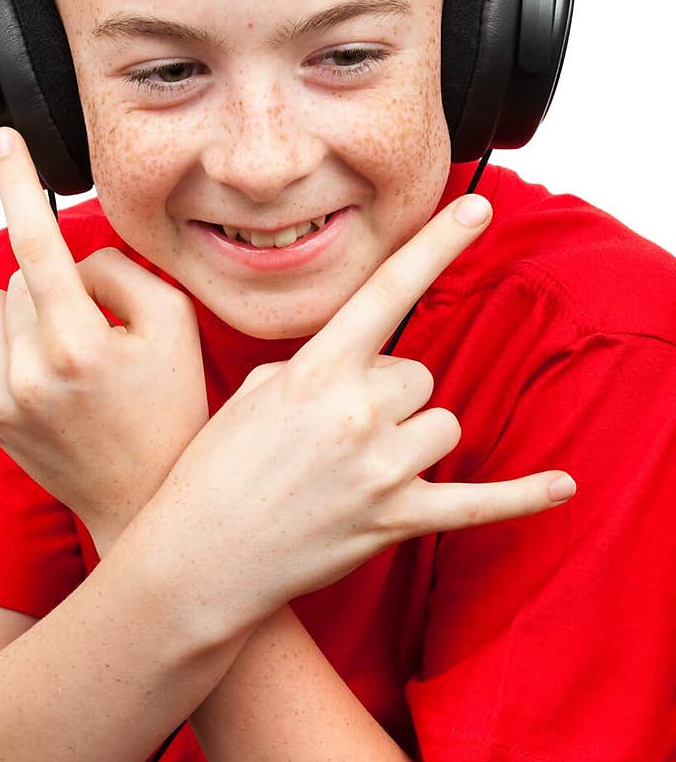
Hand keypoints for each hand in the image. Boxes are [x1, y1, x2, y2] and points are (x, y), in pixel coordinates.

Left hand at [0, 126, 208, 547]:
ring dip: (26, 306)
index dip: (17, 183)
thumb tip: (69, 259)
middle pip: (23, 275)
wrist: (147, 496)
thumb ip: (118, 272)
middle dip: (62, 285)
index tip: (2, 139)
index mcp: (77, 344)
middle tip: (106, 333)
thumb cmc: (171, 408)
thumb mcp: (175, 324)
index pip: (36, 241)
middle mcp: (27, 371)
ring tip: (73, 352)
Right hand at [143, 194, 576, 631]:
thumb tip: (369, 366)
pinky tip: (562, 484)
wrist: (198, 556)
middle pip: (419, 375)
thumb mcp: (258, 392)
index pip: (389, 290)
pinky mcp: (395, 521)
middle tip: (340, 431)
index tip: (478, 205)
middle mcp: (356, 411)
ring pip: (444, 425)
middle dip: (392, 396)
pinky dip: (523, 496)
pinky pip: (477, 503)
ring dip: (415, 439)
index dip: (438, 243)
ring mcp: (380, 468)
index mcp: (318, 369)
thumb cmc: (218, 468)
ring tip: (359, 466)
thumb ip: (321, 367)